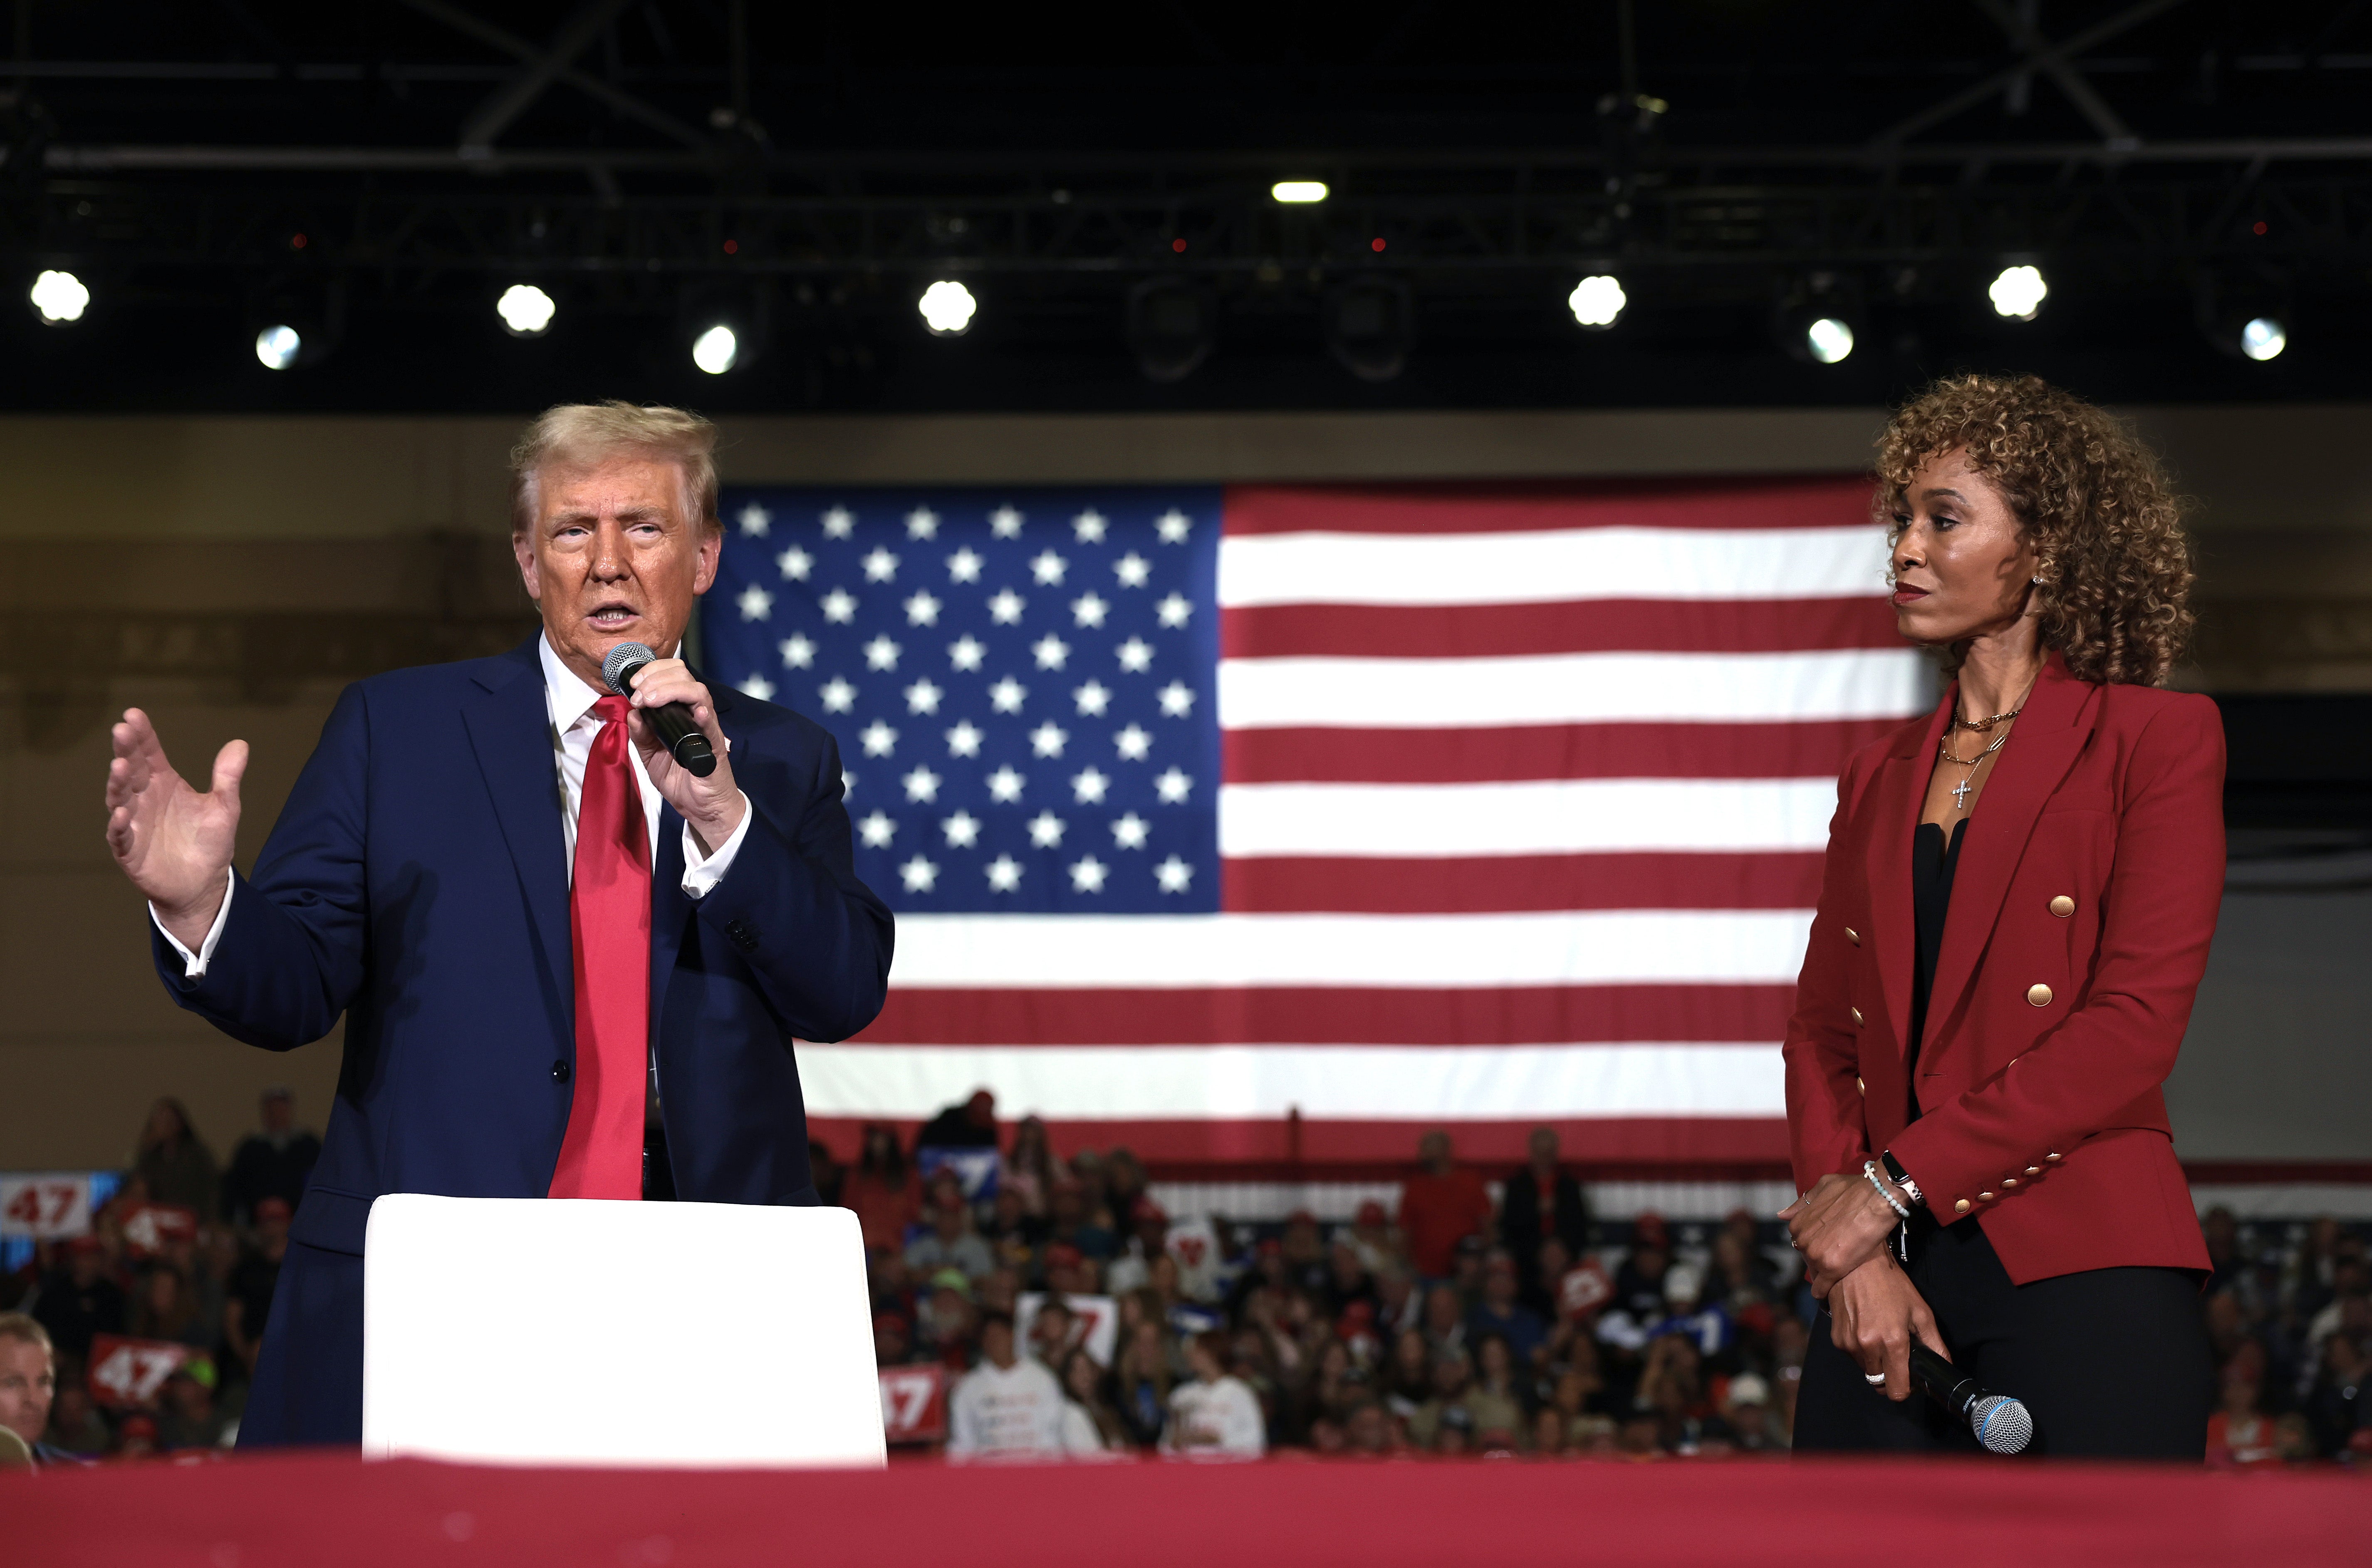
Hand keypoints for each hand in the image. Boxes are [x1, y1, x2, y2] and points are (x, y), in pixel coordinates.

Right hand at [105, 708, 244, 949]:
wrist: (204, 883)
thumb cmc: (210, 842)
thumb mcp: (225, 807)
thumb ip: (228, 777)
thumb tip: (240, 743)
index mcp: (164, 783)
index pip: (149, 753)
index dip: (142, 735)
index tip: (133, 714)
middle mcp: (144, 798)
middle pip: (131, 769)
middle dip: (126, 750)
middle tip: (122, 730)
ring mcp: (133, 822)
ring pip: (120, 798)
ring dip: (119, 782)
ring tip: (121, 765)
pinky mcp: (129, 849)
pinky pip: (120, 835)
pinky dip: (119, 824)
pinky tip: (121, 812)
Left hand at [620, 658, 744, 853]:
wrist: (701, 807)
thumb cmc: (680, 779)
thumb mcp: (650, 755)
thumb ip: (640, 735)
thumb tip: (633, 712)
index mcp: (678, 712)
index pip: (671, 675)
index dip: (652, 672)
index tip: (633, 685)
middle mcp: (694, 713)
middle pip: (684, 675)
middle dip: (656, 677)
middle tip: (639, 694)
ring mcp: (706, 727)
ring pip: (697, 692)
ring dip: (670, 690)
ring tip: (650, 701)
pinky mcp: (715, 746)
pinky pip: (712, 726)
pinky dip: (704, 716)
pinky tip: (696, 713)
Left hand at [1780, 1170, 1899, 1298]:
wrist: (1876, 1199)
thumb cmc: (1852, 1190)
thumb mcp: (1821, 1188)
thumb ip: (1801, 1203)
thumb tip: (1782, 1215)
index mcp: (1798, 1223)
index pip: (1801, 1240)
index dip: (1815, 1241)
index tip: (1826, 1242)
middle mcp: (1802, 1240)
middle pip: (1808, 1255)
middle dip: (1820, 1254)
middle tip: (1837, 1253)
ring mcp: (1815, 1255)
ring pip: (1815, 1270)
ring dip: (1825, 1270)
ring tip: (1840, 1268)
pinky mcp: (1831, 1269)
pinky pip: (1821, 1288)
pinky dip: (1823, 1291)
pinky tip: (1828, 1293)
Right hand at [1827, 1255, 1946, 1401]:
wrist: (1856, 1264)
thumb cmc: (1891, 1285)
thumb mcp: (1920, 1311)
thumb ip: (1934, 1343)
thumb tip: (1945, 1365)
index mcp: (1892, 1343)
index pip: (1897, 1391)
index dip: (1906, 1389)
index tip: (1909, 1378)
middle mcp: (1868, 1347)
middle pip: (1880, 1384)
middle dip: (1890, 1376)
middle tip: (1896, 1356)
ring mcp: (1849, 1344)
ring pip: (1866, 1371)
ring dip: (1875, 1362)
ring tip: (1880, 1336)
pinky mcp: (1837, 1338)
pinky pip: (1853, 1356)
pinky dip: (1861, 1350)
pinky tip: (1866, 1329)